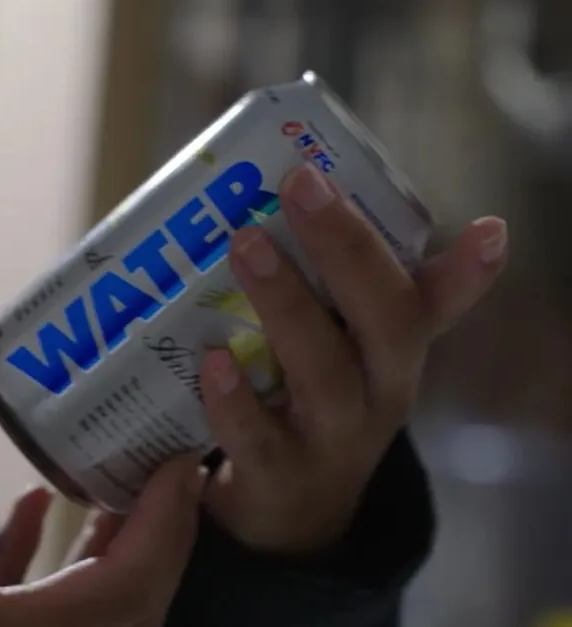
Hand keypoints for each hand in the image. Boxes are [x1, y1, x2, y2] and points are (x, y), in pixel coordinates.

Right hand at [0, 322, 205, 626]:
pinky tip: (33, 508)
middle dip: (155, 540)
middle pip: (125, 612)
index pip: (126, 590)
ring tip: (113, 484)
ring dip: (110, 557)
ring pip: (84, 621)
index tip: (182, 462)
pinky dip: (45, 571)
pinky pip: (27, 618)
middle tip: (162, 467)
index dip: (167, 526)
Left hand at [202, 163, 507, 553]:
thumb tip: (332, 198)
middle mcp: (375, 394)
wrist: (289, 513)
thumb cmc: (312, 401)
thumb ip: (347, 283)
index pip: (431, 301)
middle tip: (300, 184)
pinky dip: (234, 400)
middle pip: (386, 323)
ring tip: (247, 245)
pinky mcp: (274, 477)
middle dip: (347, 249)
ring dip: (287, 306)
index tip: (487, 227)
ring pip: (324, 374)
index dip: (463, 271)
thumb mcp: (343, 348)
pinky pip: (257, 438)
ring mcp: (327, 439)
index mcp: (393, 354)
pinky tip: (211, 362)